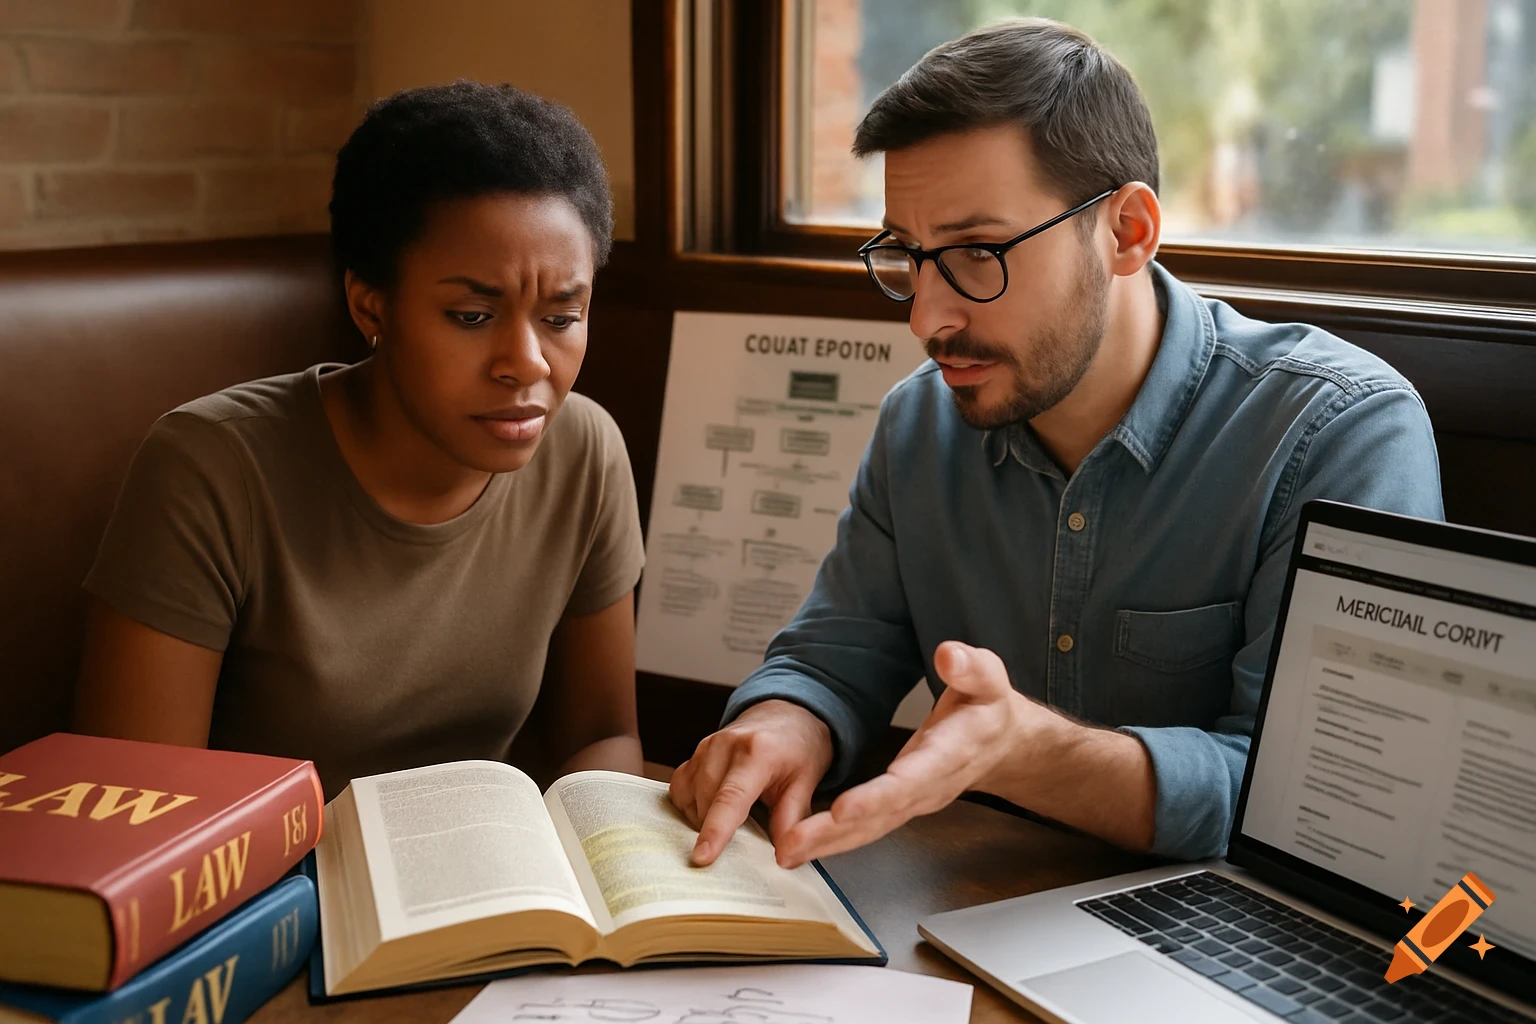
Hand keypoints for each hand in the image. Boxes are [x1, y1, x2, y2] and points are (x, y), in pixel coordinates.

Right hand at [668, 699, 832, 866]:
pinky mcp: (694, 754)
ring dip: (704, 818)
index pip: (731, 797)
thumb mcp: (807, 781)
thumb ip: (792, 819)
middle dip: (717, 830)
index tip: (701, 858)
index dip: (715, 830)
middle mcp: (725, 745)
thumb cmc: (799, 748)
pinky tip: (713, 809)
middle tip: (742, 840)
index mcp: (757, 752)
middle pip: (706, 802)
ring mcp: (705, 747)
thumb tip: (783, 858)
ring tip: (733, 819)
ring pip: (689, 797)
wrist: (786, 715)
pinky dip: (691, 806)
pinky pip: (680, 788)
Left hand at [774, 640, 1042, 867]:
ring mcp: (915, 801)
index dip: (876, 798)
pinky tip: (802, 846)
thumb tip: (947, 655)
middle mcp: (930, 786)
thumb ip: (969, 667)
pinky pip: (868, 827)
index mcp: (950, 754)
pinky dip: (835, 840)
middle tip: (790, 845)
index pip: (910, 780)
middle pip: (880, 815)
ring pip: (870, 828)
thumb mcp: (989, 677)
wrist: (1003, 742)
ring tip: (786, 852)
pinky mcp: (902, 805)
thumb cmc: (989, 708)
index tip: (841, 810)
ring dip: (828, 843)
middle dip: (835, 832)